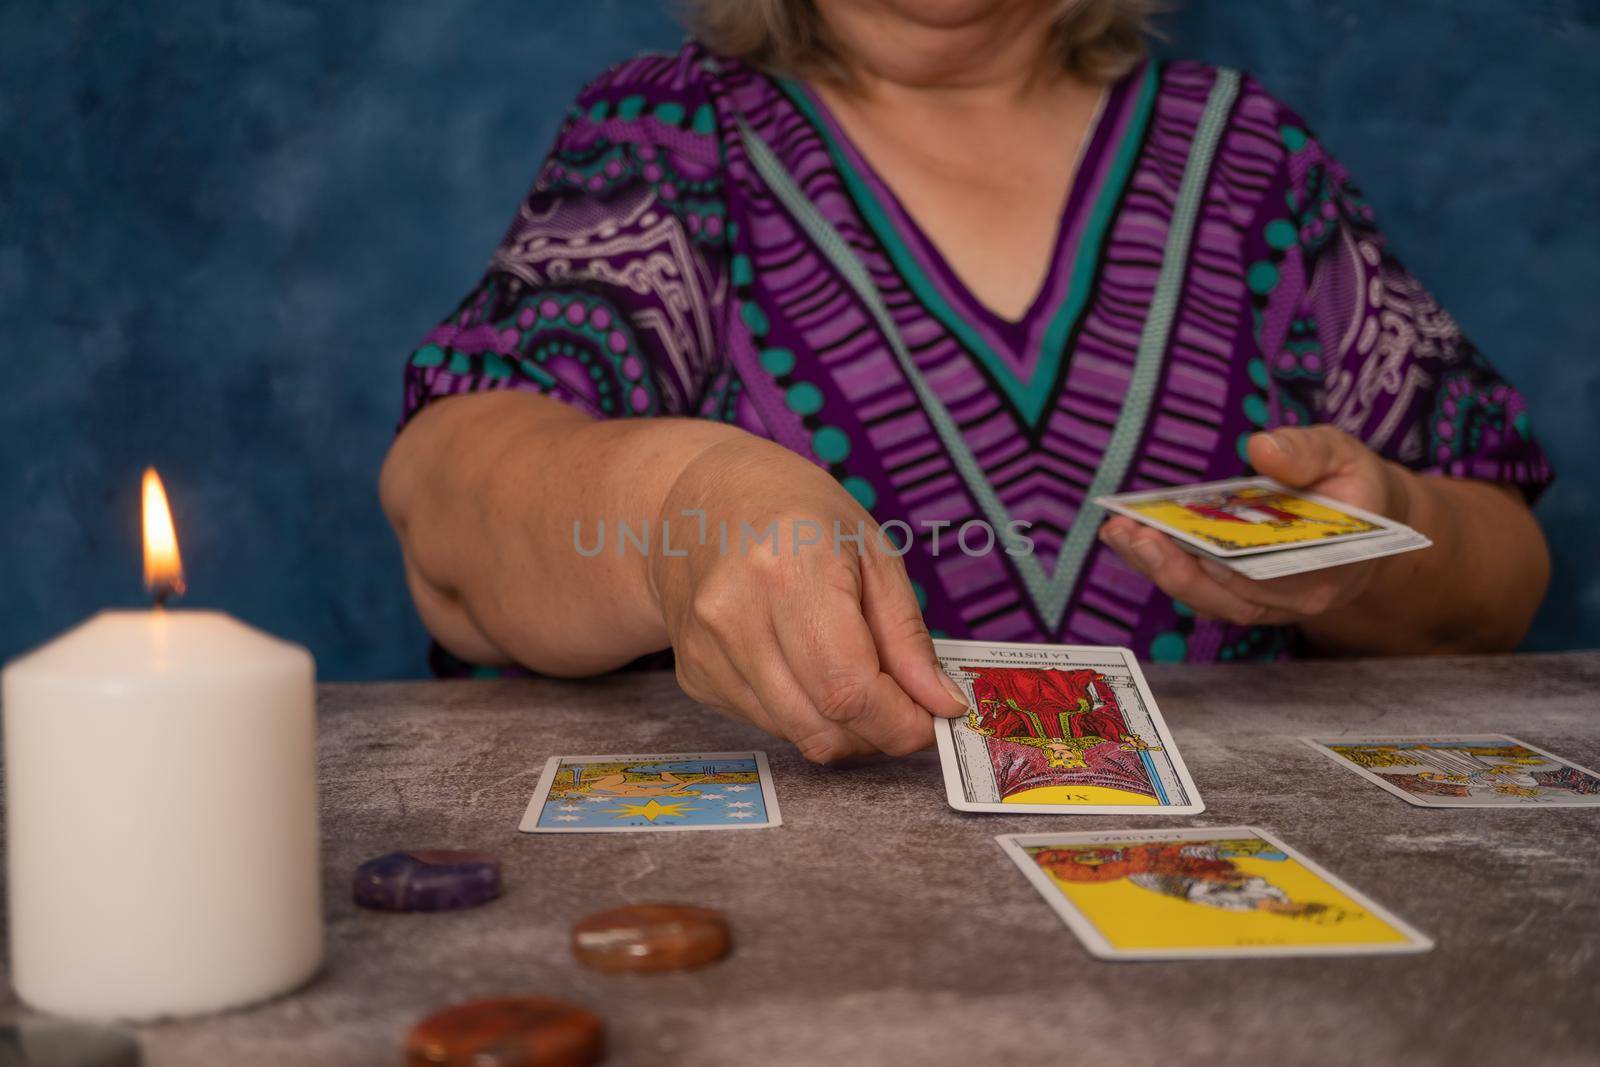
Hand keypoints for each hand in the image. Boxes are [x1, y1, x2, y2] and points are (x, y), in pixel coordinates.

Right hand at [648, 436, 967, 762]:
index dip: (900, 722)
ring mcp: (707, 649)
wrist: (703, 504)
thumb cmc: (797, 516)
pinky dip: (805, 713)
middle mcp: (737, 613)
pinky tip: (808, 667)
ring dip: (844, 728)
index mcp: (789, 567)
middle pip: (823, 725)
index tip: (932, 720)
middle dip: (880, 732)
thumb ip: (908, 636)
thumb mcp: (873, 553)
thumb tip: (941, 704)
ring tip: (860, 681)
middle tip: (906, 705)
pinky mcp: (695, 675)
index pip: (848, 687)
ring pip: (798, 735)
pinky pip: (768, 724)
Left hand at [1097, 426, 1412, 626]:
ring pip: (1208, 598)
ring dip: (1158, 568)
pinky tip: (1130, 538)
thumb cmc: (1350, 484)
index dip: (1229, 566)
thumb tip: (1263, 448)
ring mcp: (1269, 604)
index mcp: (1333, 566)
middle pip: (1229, 594)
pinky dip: (1163, 566)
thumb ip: (1308, 451)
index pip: (1276, 577)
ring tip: (1119, 533)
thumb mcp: (1343, 453)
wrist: (1366, 519)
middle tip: (1131, 534)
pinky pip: (1200, 590)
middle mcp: (1298, 598)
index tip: (1186, 542)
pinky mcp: (1243, 598)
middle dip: (1175, 566)